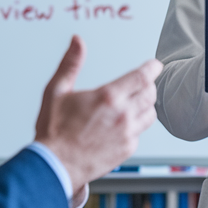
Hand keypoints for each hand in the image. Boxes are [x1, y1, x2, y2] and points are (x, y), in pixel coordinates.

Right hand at [34, 36, 162, 193]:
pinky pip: (139, 133)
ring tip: (133, 104)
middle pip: (151, 94)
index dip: (152, 68)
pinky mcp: (127, 150)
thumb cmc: (54, 130)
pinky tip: (122, 126)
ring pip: (150, 114)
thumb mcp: (56, 90)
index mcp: (108, 97)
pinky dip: (135, 126)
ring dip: (145, 106)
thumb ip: (70, 63)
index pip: (142, 77)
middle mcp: (123, 115)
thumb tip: (77, 41)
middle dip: (148, 85)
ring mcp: (127, 134)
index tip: (154, 65)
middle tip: (141, 83)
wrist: (55, 165)